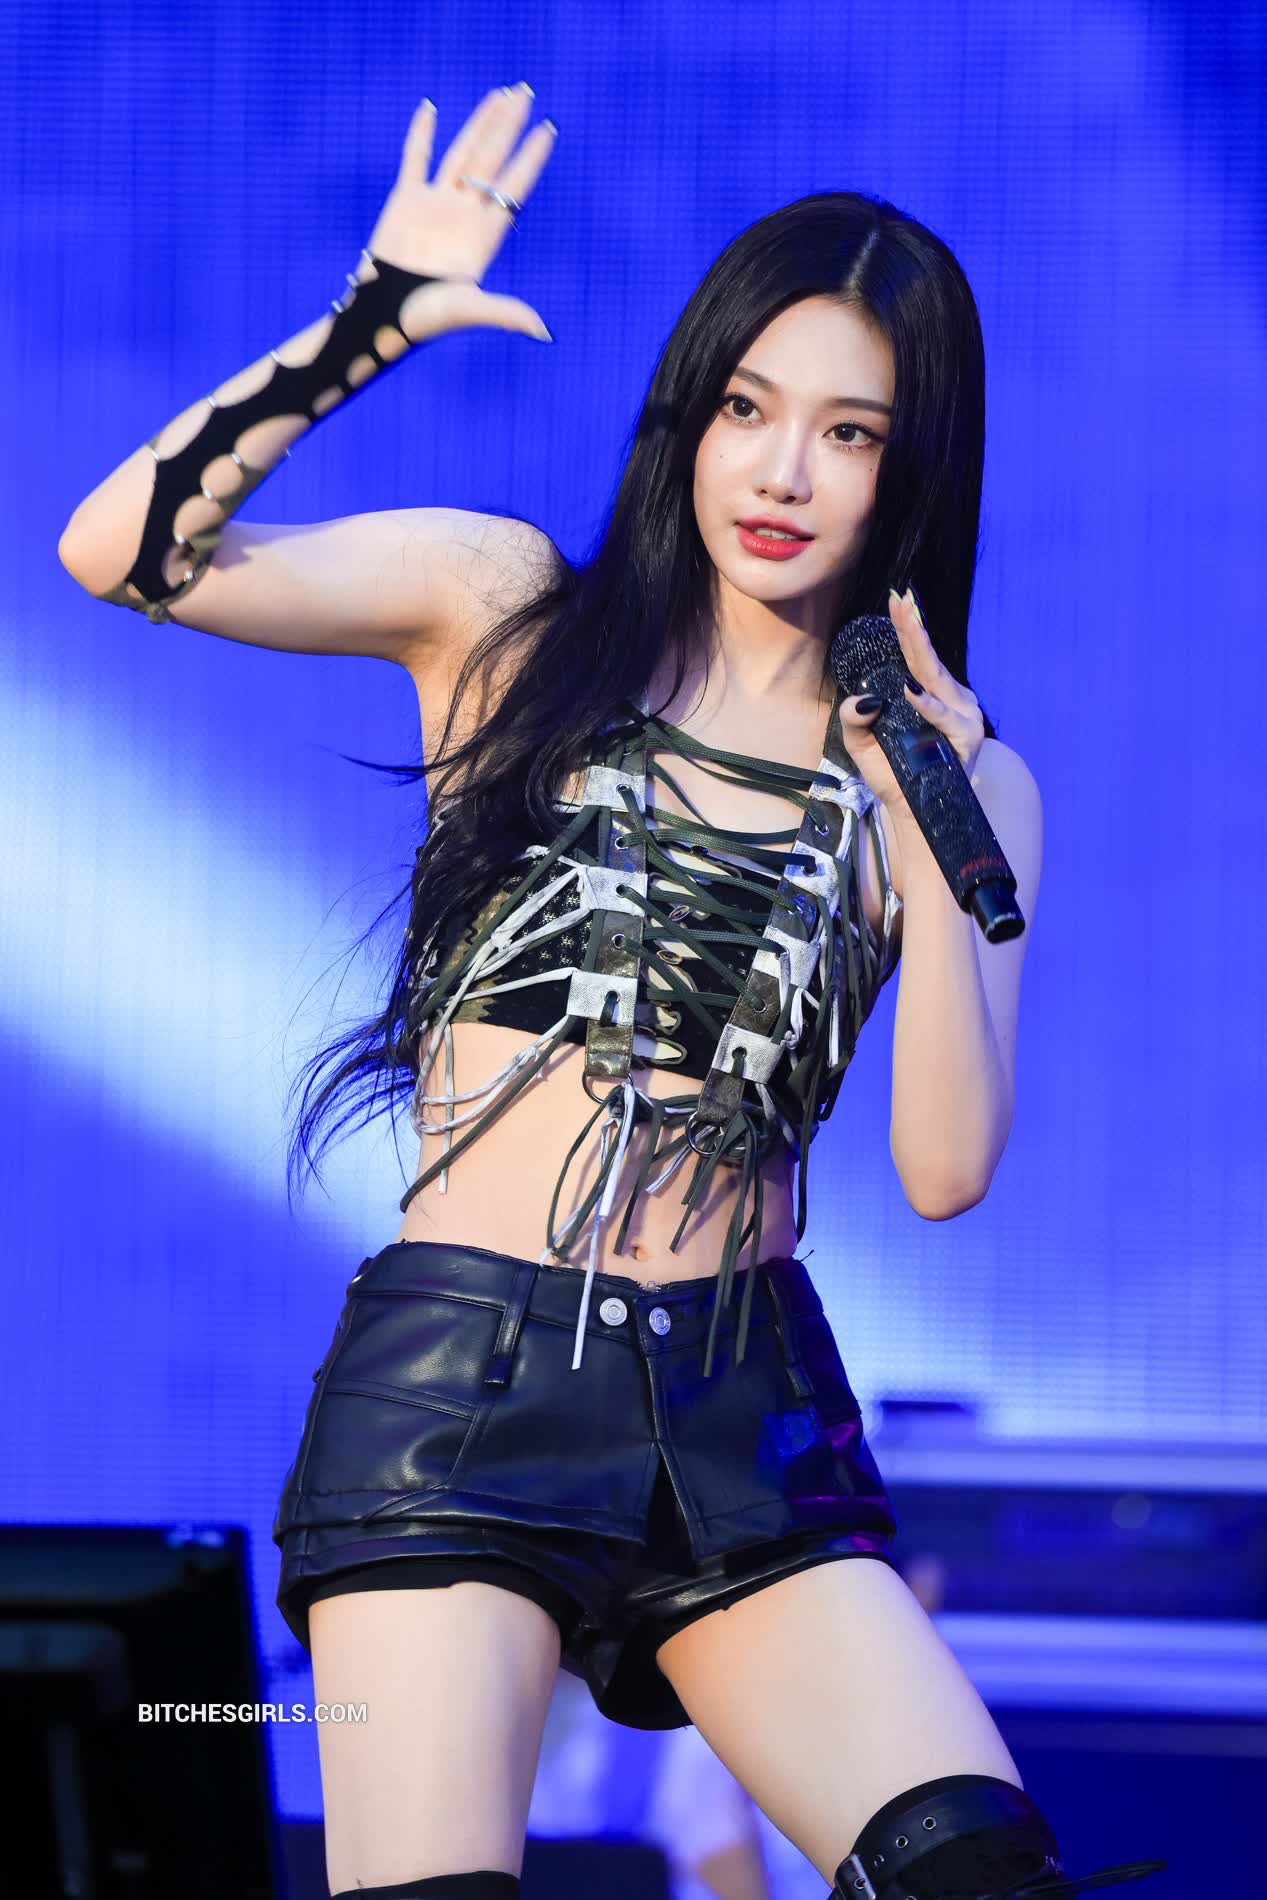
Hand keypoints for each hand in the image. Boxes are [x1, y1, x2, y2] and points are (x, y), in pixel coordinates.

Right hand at [365, 85, 556, 339]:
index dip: (531, 157)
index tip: (549, 129)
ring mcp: (436, 204)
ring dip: (481, 123)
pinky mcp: (406, 200)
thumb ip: (506, 313)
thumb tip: (544, 331)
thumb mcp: (469, 310)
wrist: (384, 314)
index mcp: (483, 234)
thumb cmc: (427, 318)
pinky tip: (431, 107)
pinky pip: (416, 159)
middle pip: (493, 160)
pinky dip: (422, 133)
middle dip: (510, 126)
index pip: (514, 186)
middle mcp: (464, 214)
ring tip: (500, 96)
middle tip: (528, 92)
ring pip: (463, 153)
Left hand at [838, 586, 986, 820]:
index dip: (907, 627)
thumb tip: (863, 698)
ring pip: (936, 681)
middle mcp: (951, 700)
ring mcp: (963, 717)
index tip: (895, 599)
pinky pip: (945, 718)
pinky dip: (928, 707)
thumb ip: (853, 718)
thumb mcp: (861, 743)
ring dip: (919, 650)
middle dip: (912, 626)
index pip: (916, 656)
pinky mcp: (967, 739)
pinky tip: (911, 692)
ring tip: (906, 620)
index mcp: (931, 696)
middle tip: (900, 599)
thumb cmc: (893, 775)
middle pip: (926, 658)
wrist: (913, 814)